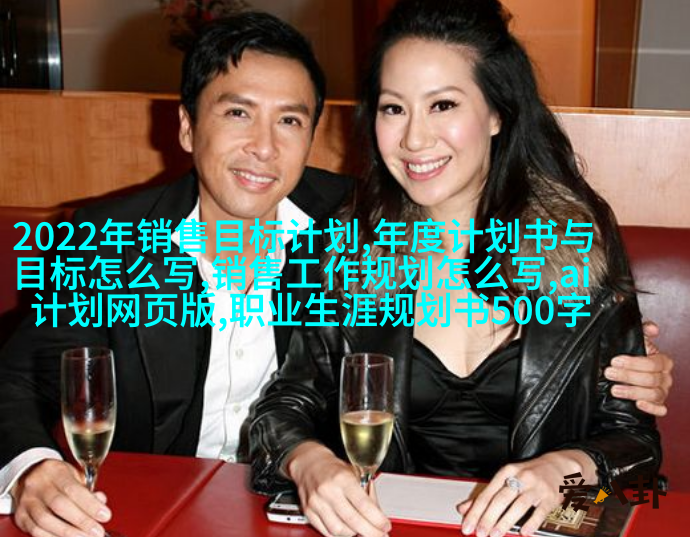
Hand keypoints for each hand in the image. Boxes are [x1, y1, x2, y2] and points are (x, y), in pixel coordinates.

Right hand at [12, 459, 110, 536]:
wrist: (29, 476)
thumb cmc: (57, 477)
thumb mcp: (74, 475)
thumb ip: (88, 489)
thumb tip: (101, 502)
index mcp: (55, 472)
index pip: (73, 489)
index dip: (90, 505)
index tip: (105, 515)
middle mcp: (39, 485)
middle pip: (59, 506)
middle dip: (81, 521)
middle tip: (97, 532)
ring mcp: (27, 501)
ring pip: (45, 521)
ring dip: (68, 533)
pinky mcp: (21, 516)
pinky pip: (35, 531)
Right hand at [285, 441, 390, 536]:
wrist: (308, 464)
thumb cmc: (333, 468)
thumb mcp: (355, 473)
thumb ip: (367, 494)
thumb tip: (378, 515)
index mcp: (342, 479)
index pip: (363, 505)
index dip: (377, 519)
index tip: (385, 526)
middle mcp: (328, 491)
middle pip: (353, 521)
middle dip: (370, 532)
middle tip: (380, 534)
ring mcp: (317, 503)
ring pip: (339, 530)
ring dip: (354, 534)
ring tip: (362, 530)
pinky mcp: (309, 512)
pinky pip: (327, 532)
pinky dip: (339, 534)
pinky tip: (348, 529)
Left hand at [457, 450, 595, 536]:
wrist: (560, 466)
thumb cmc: (529, 474)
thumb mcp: (507, 478)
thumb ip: (486, 495)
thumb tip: (464, 509)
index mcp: (506, 472)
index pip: (487, 494)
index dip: (476, 511)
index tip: (468, 526)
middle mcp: (520, 477)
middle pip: (500, 499)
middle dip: (488, 518)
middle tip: (480, 533)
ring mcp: (536, 487)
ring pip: (518, 505)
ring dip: (505, 521)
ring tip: (496, 535)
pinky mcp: (550, 496)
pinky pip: (540, 511)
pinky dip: (531, 522)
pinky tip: (523, 532)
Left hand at [605, 321, 672, 416]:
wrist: (628, 373)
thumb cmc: (633, 356)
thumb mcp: (636, 341)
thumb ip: (643, 331)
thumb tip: (652, 328)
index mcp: (663, 362)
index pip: (653, 363)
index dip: (633, 363)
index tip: (615, 361)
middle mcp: (665, 377)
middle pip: (651, 379)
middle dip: (627, 376)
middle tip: (609, 373)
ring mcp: (662, 392)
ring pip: (654, 394)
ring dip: (633, 392)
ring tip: (615, 389)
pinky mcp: (657, 405)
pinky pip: (660, 409)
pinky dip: (650, 408)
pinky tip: (637, 404)